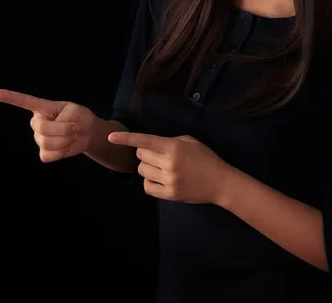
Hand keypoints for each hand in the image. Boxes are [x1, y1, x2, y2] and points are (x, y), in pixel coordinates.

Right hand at [0, 89, 95, 162]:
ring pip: (47, 143)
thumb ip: (65, 121)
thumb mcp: (76, 112)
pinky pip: (49, 156)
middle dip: (63, 129)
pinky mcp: (44, 152)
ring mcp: (39, 138)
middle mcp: (37, 122)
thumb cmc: (79, 117)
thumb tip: (57, 135)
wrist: (87, 132)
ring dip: (65, 140)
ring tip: (72, 135)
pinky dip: (62, 152)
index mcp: (43, 107)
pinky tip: (66, 146)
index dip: (9, 97)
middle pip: (42, 128)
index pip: (24, 101)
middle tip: (75, 127)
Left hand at [108, 131, 230, 203]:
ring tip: (160, 167)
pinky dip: (149, 182)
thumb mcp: (190, 142)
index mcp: (173, 147)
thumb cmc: (206, 158)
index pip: (145, 140)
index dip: (126, 139)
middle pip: (141, 155)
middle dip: (146, 153)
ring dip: (147, 167)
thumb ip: (170, 141)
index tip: (111, 137)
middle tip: (158, 155)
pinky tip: (159, 179)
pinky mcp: (170, 194)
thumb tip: (152, 144)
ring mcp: (169, 180)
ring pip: (142, 171)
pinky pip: (147, 187)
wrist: (220, 182)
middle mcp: (169, 163)